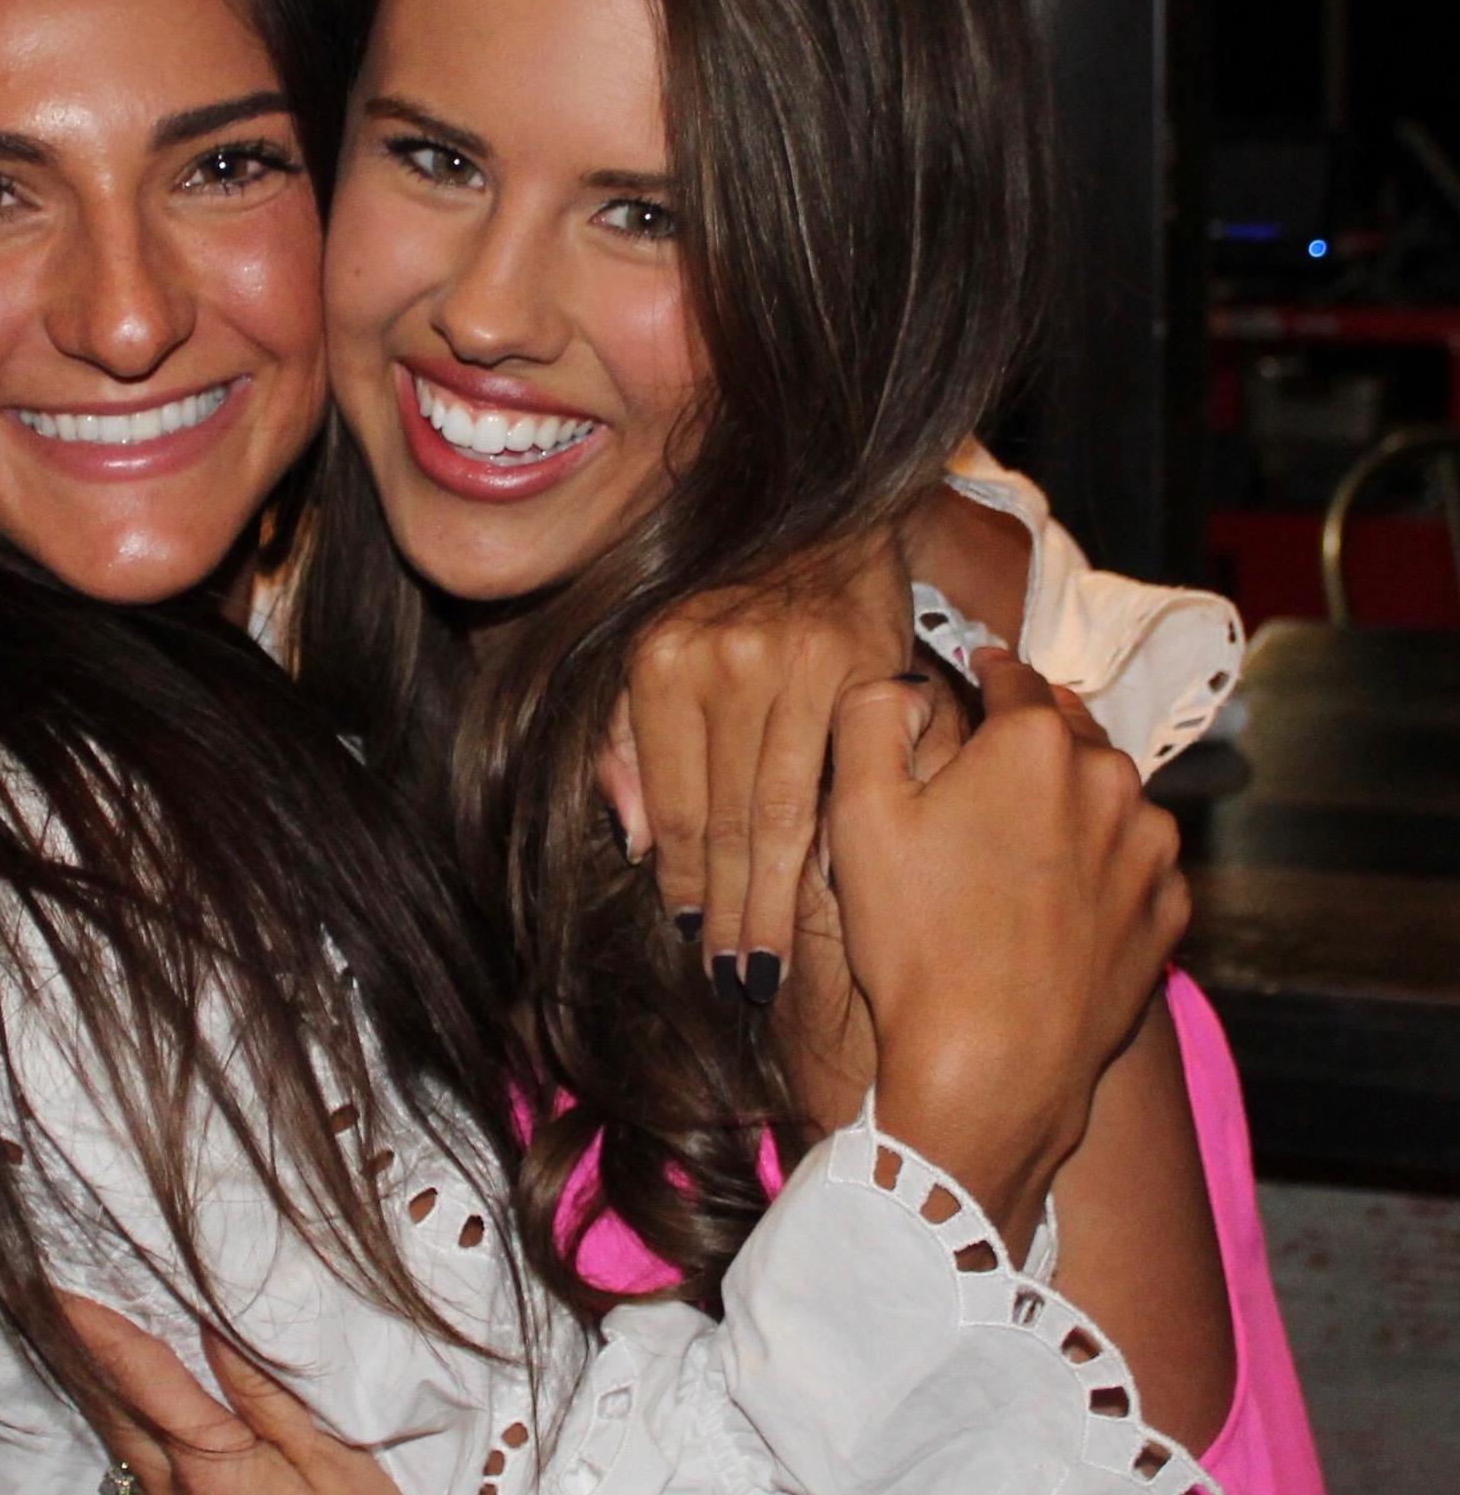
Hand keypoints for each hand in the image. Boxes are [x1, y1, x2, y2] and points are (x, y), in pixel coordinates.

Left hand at [61, 1299, 821, 1494]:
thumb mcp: (334, 1464)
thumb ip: (266, 1393)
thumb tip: (213, 1326)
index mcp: (209, 1469)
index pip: (137, 1375)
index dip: (92, 1325)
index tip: (50, 1282)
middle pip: (113, 1414)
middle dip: (78, 1355)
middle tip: (46, 1303)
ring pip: (128, 1451)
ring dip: (104, 1395)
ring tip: (85, 1348)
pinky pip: (152, 1485)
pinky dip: (136, 1437)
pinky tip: (149, 1425)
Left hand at [600, 531, 911, 999]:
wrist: (824, 514)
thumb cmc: (727, 597)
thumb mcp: (652, 651)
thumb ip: (629, 743)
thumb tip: (637, 844)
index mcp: (662, 661)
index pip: (676, 803)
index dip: (683, 881)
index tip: (690, 938)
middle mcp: (725, 661)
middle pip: (728, 821)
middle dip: (730, 911)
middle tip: (734, 980)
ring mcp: (799, 664)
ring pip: (786, 812)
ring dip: (775, 898)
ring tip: (768, 963)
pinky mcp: (865, 667)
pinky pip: (846, 778)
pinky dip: (833, 843)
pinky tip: (826, 893)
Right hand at [824, 650, 1188, 1236]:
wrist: (989, 1068)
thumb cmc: (915, 938)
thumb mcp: (857, 811)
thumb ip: (873, 714)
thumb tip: (906, 682)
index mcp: (1037, 742)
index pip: (1014, 677)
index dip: (985, 675)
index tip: (971, 678)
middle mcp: (1113, 780)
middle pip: (1069, 733)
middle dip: (1028, 742)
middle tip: (981, 776)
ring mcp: (1152, 851)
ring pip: (1106, 797)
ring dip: (1067, 803)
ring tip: (1013, 850)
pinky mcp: (1168, 914)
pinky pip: (1130, 864)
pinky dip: (1097, 865)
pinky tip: (1048, 903)